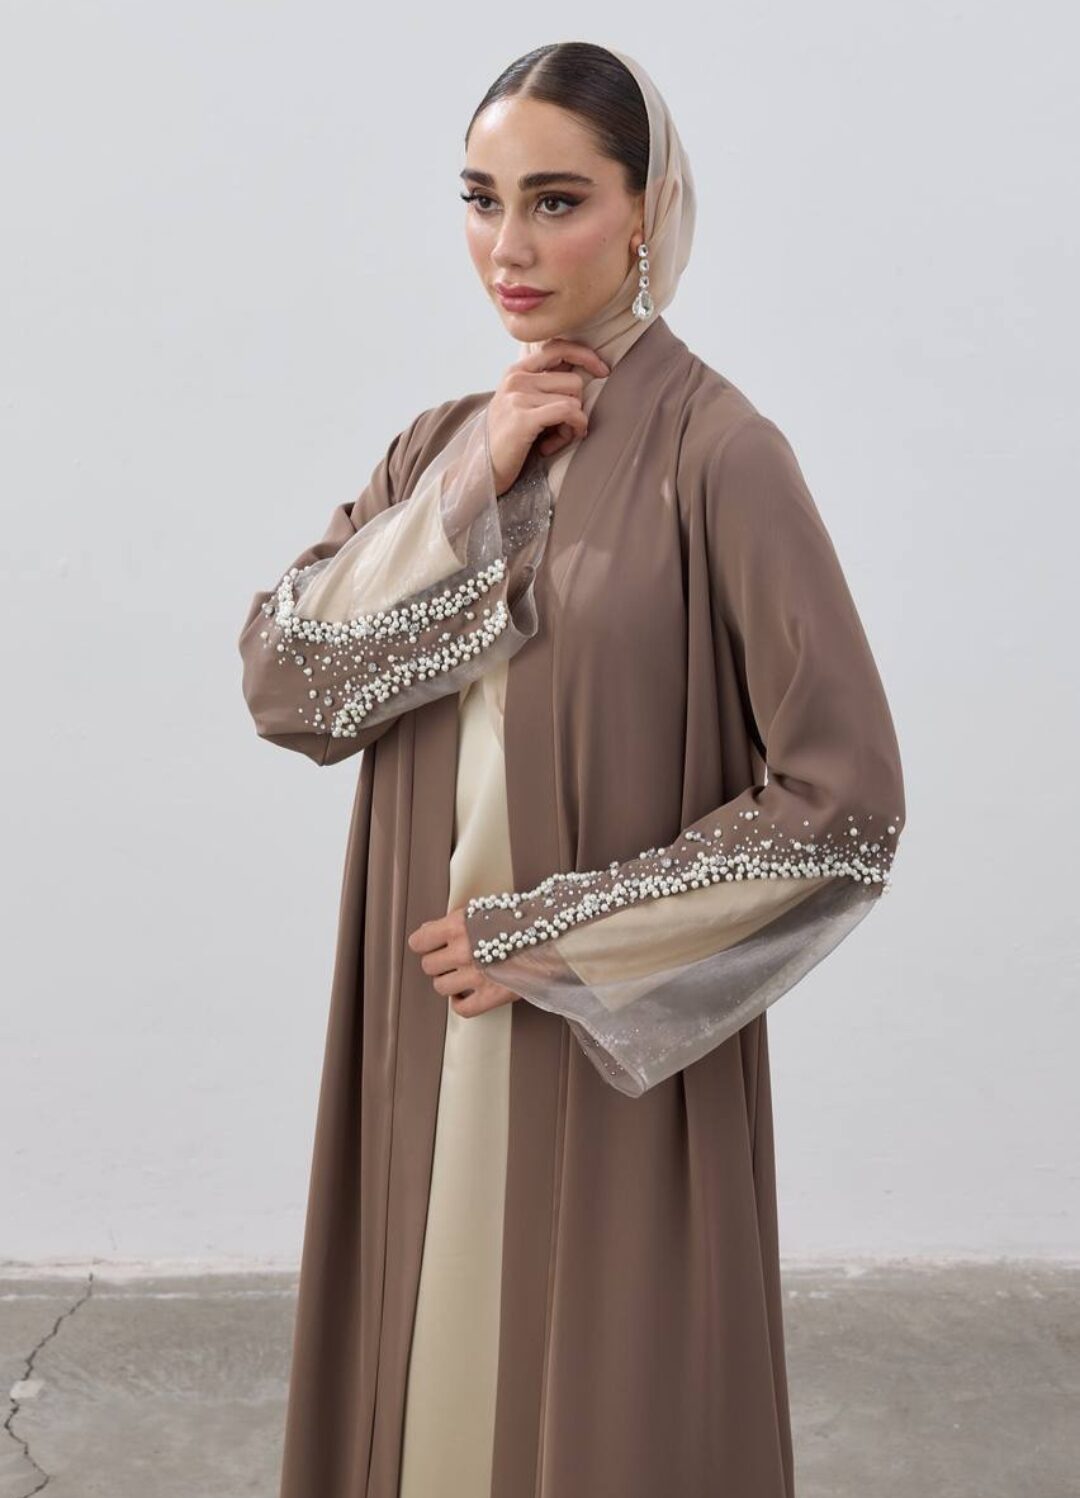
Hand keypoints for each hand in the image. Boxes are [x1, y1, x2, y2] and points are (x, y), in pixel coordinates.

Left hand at [407, 906, 520, 1018]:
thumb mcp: (487, 909)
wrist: (558, 935)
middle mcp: (464, 951)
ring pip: (441, 987)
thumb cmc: (525, 920)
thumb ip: (456, 921)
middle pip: (429, 966)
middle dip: (439, 962)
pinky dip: (461, 1002)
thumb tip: (428, 932)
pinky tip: (466, 993)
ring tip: (464, 973)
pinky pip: (461, 1008)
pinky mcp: (492, 996)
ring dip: (450, 982)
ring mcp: (476, 976)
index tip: (430, 945)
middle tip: (453, 958)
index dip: (424, 944)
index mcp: (460, 925)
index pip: (419, 941)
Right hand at [487, 338, 609, 494]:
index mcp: (516, 371)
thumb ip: (544, 386)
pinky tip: (556, 444)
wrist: (482, 469)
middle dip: (576, 408)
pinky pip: (569, 413)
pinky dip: (573, 429)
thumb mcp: (521, 404)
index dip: (585, 355)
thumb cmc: (509, 440)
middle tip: (562, 429)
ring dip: (572, 426)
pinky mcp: (523, 417)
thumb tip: (581, 371)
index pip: (558, 347)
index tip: (603, 370)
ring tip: (553, 439)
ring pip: (574, 400)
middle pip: (573, 381)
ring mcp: (518, 396)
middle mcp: (516, 379)